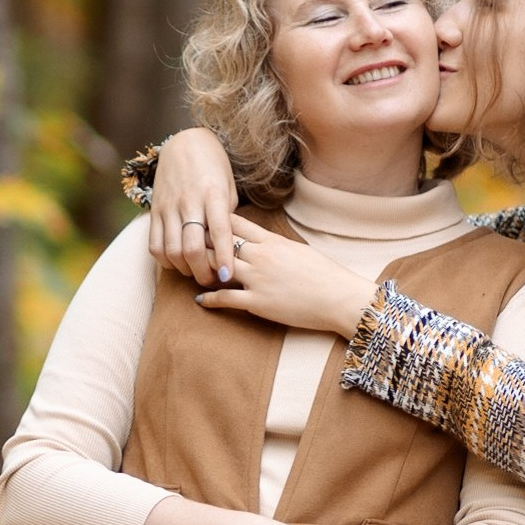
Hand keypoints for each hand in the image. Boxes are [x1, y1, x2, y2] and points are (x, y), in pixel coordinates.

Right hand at [148, 129, 238, 284]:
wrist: (184, 144)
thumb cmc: (214, 169)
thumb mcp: (228, 188)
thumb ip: (226, 217)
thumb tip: (226, 249)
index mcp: (212, 194)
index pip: (219, 232)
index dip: (224, 258)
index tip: (228, 277)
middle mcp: (188, 201)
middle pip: (191, 248)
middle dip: (202, 272)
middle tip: (213, 281)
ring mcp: (168, 207)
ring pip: (171, 250)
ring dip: (184, 269)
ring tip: (197, 272)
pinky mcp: (154, 211)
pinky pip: (154, 245)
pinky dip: (166, 261)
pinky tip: (178, 262)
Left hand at [196, 217, 380, 336]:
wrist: (340, 298)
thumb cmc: (325, 275)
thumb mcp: (299, 250)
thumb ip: (275, 245)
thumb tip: (262, 242)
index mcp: (272, 241)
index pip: (235, 223)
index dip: (214, 222)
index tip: (200, 223)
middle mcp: (261, 256)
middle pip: (220, 242)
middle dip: (201, 242)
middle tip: (184, 244)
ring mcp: (257, 279)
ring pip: (218, 266)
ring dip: (201, 269)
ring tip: (189, 271)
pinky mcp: (257, 302)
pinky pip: (224, 298)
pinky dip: (208, 299)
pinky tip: (199, 300)